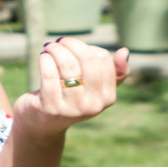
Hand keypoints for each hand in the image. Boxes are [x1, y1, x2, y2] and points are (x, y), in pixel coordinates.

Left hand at [11, 37, 127, 141]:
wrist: (43, 124)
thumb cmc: (70, 98)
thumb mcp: (93, 88)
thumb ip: (113, 72)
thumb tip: (124, 51)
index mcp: (108, 98)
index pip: (103, 59)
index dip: (87, 47)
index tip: (74, 47)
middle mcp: (93, 105)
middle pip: (87, 59)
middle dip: (71, 44)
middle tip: (60, 41)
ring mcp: (72, 109)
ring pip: (68, 65)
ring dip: (56, 49)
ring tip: (49, 47)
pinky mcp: (51, 108)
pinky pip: (49, 74)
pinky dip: (45, 59)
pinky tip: (43, 57)